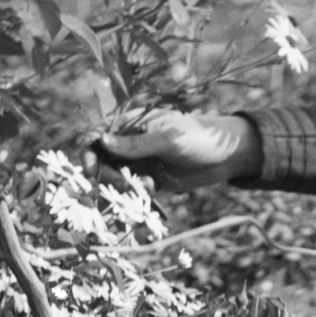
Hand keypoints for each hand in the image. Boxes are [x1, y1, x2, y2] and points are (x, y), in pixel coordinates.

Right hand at [92, 111, 257, 190]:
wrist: (227, 156)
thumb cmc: (199, 137)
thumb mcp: (167, 138)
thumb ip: (135, 143)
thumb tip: (101, 141)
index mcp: (130, 124)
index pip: (97, 135)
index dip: (88, 151)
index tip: (90, 170)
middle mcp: (129, 143)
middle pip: (101, 160)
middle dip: (108, 174)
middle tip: (126, 184)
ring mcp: (139, 161)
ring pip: (115, 177)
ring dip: (123, 185)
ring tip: (148, 187)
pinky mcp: (149, 179)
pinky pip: (132, 188)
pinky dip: (136, 192)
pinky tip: (154, 190)